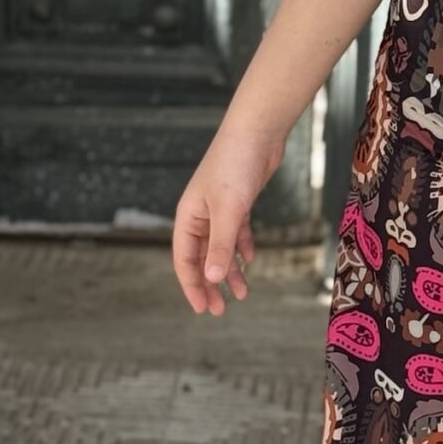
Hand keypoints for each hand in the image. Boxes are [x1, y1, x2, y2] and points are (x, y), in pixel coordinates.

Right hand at [172, 121, 283, 315]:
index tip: (203, 308)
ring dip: (230, 270)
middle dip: (210, 284)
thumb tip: (210, 278)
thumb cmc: (236, 166)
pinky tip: (251, 260)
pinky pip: (237, 232)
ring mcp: (219, 208)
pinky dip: (243, 247)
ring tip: (243, 293)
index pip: (185, 260)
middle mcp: (200, 215)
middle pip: (202, 257)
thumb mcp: (228, 210)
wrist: (257, 133)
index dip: (192, 286)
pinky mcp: (239, 202)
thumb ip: (220, 245)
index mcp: (188, 217)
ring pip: (221, 248)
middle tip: (221, 310)